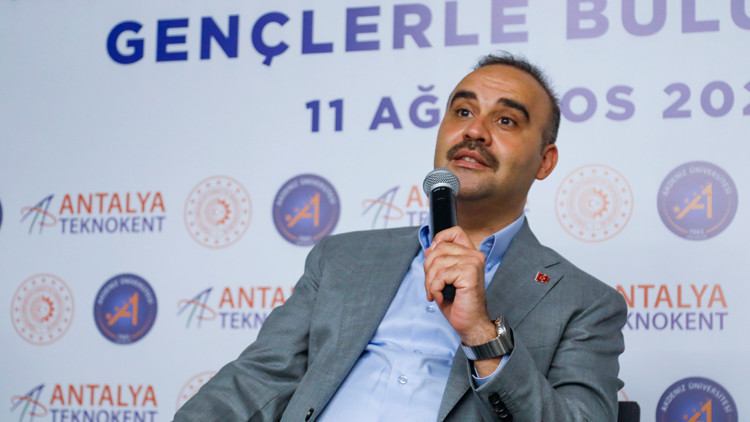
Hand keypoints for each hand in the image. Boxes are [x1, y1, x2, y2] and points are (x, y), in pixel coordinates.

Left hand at [423, 226, 495, 345]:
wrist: (470, 323)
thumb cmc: (458, 303)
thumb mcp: (443, 279)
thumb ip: (438, 262)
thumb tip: (428, 249)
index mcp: (470, 254)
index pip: (454, 232)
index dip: (439, 239)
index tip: (433, 258)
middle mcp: (474, 255)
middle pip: (438, 248)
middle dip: (428, 269)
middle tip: (432, 286)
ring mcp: (473, 263)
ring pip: (437, 262)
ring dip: (430, 282)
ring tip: (436, 293)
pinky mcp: (469, 273)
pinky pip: (441, 275)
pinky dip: (435, 288)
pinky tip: (441, 297)